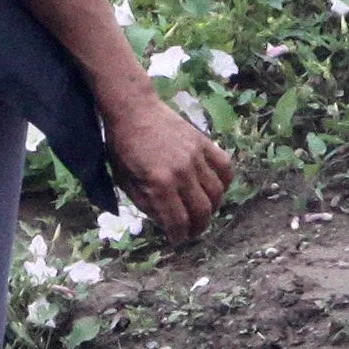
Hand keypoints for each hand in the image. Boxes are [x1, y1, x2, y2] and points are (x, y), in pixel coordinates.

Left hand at [102, 91, 234, 244]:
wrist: (133, 109)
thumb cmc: (122, 146)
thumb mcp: (124, 180)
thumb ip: (145, 203)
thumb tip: (165, 221)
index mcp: (159, 183)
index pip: (178, 221)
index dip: (179, 236)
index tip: (177, 239)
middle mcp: (182, 172)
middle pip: (202, 211)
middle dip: (198, 227)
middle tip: (192, 231)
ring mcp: (196, 156)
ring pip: (217, 192)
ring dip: (213, 208)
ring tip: (203, 212)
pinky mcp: (204, 143)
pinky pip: (225, 167)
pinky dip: (225, 182)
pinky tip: (216, 188)